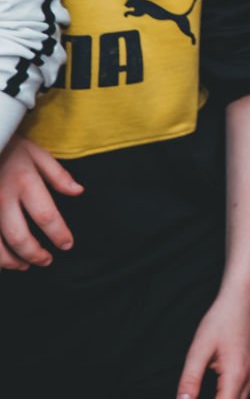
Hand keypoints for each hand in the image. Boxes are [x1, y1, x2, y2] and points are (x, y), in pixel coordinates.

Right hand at [0, 137, 80, 269]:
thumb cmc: (10, 148)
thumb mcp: (36, 153)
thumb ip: (57, 174)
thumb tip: (78, 191)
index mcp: (24, 182)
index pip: (46, 216)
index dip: (59, 234)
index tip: (67, 244)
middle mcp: (2, 197)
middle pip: (19, 236)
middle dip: (35, 254)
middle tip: (47, 260)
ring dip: (11, 261)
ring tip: (25, 265)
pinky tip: (4, 258)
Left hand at [176, 291, 249, 398]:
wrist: (242, 302)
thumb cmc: (222, 320)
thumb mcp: (198, 350)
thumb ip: (190, 380)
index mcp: (235, 375)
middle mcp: (248, 378)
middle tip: (192, 397)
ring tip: (200, 395)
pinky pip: (241, 394)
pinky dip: (227, 398)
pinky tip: (214, 394)